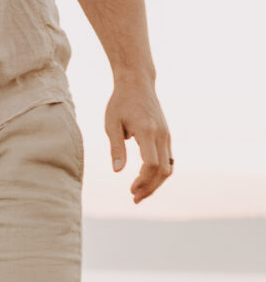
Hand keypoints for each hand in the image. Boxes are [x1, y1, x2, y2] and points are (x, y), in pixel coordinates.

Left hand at [105, 70, 172, 202]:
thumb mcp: (112, 123)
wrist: (137, 83)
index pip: (151, 164)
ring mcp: (166, 135)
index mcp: (147, 131)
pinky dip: (160, 173)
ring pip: (169, 167)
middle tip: (135, 198)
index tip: (131, 189)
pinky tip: (147, 180)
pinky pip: (168, 159)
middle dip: (150, 187)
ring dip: (156, 183)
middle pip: (163, 170)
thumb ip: (116, 147)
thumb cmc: (121, 102)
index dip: (143, 181)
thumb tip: (117, 171)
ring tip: (140, 193)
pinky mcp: (166, 135)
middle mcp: (161, 135)